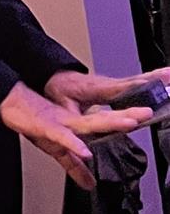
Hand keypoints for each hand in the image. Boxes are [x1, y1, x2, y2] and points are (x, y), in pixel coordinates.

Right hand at [0, 80, 150, 189]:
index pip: (105, 122)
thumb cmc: (29, 120)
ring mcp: (59, 122)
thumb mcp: (55, 149)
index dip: (125, 119)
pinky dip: (74, 144)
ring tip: (129, 123)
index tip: (146, 118)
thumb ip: (74, 166)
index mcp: (76, 125)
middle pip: (103, 119)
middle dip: (126, 117)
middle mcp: (72, 120)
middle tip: (147, 113)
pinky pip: (62, 137)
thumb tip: (90, 185)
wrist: (6, 102)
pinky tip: (85, 151)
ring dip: (109, 122)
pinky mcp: (44, 127)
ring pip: (89, 123)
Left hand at [45, 67, 168, 111]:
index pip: (121, 90)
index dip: (135, 92)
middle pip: (135, 82)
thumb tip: (83, 137)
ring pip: (139, 80)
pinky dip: (152, 79)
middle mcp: (109, 84)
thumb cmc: (59, 89)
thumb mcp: (64, 106)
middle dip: (154, 79)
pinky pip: (137, 82)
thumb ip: (76, 120)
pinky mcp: (116, 86)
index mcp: (98, 88)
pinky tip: (164, 79)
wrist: (55, 77)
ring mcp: (114, 84)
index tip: (150, 92)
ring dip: (157, 76)